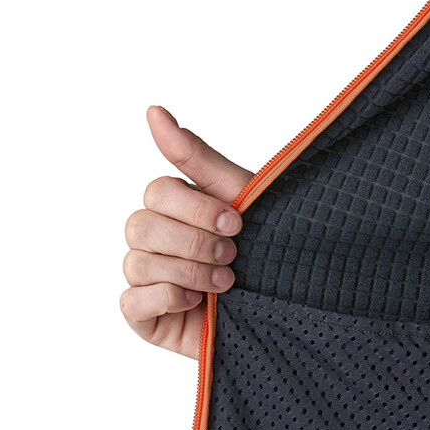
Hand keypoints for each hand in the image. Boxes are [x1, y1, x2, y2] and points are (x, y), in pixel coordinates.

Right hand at [120, 106, 252, 357]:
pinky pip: (132, 302)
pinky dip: (167, 299)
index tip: (237, 223)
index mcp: (178, 210)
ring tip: (227, 284)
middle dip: (193, 242)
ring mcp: (149, 282)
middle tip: (233, 256)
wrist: (298, 313)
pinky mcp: (147, 318)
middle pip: (140, 225)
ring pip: (137, 263)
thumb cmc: (272, 254)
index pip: (158, 192)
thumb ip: (199, 158)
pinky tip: (199, 303)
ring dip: (188, 271)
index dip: (196, 208)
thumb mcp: (244, 201)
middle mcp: (157, 242)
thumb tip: (154, 111)